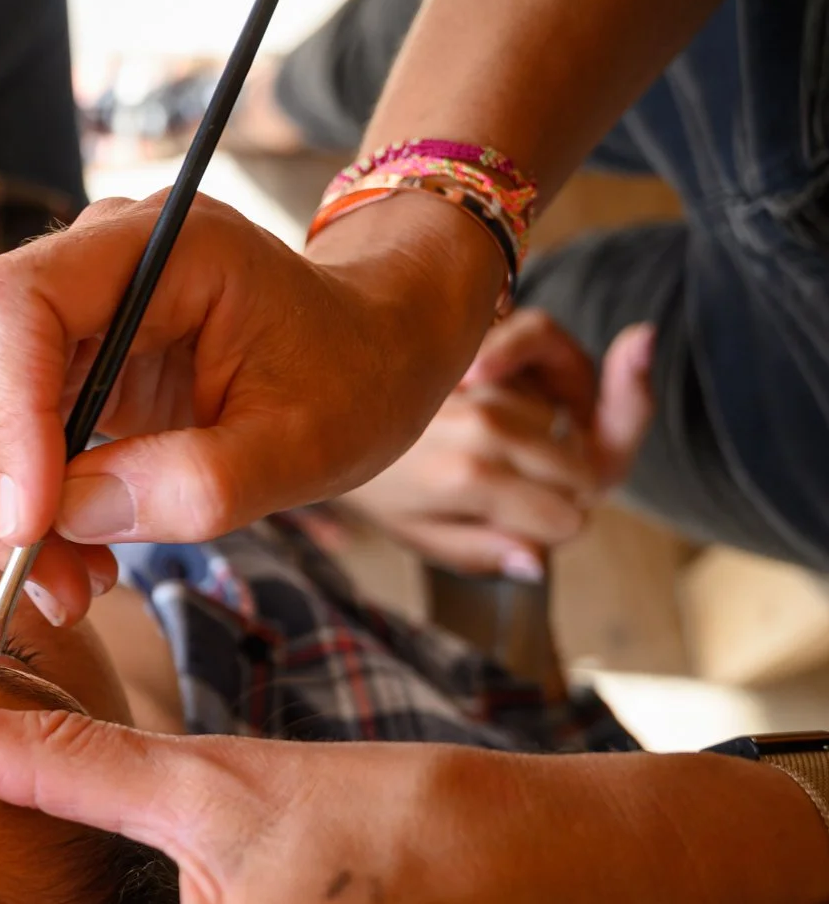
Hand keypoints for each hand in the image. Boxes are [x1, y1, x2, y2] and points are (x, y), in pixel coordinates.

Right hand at [0, 189, 501, 624]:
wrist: (372, 350)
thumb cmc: (353, 377)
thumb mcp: (306, 447)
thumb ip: (200, 482)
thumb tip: (74, 515)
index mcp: (160, 246)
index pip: (20, 302)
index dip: (7, 414)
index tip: (33, 520)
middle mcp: (94, 265)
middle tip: (52, 584)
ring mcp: (71, 316)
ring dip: (4, 511)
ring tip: (73, 585)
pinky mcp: (62, 368)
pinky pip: (4, 439)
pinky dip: (24, 510)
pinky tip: (76, 557)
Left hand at [338, 313, 654, 577]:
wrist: (321, 415)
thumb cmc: (375, 484)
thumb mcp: (420, 535)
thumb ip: (481, 551)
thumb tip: (537, 562)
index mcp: (468, 479)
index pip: (567, 518)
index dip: (556, 529)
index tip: (530, 528)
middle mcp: (483, 426)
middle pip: (583, 469)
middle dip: (570, 490)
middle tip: (531, 497)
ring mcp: (482, 381)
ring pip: (568, 423)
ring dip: (558, 441)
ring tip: (518, 455)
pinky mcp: (474, 341)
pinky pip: (542, 343)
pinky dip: (544, 365)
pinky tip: (512, 389)